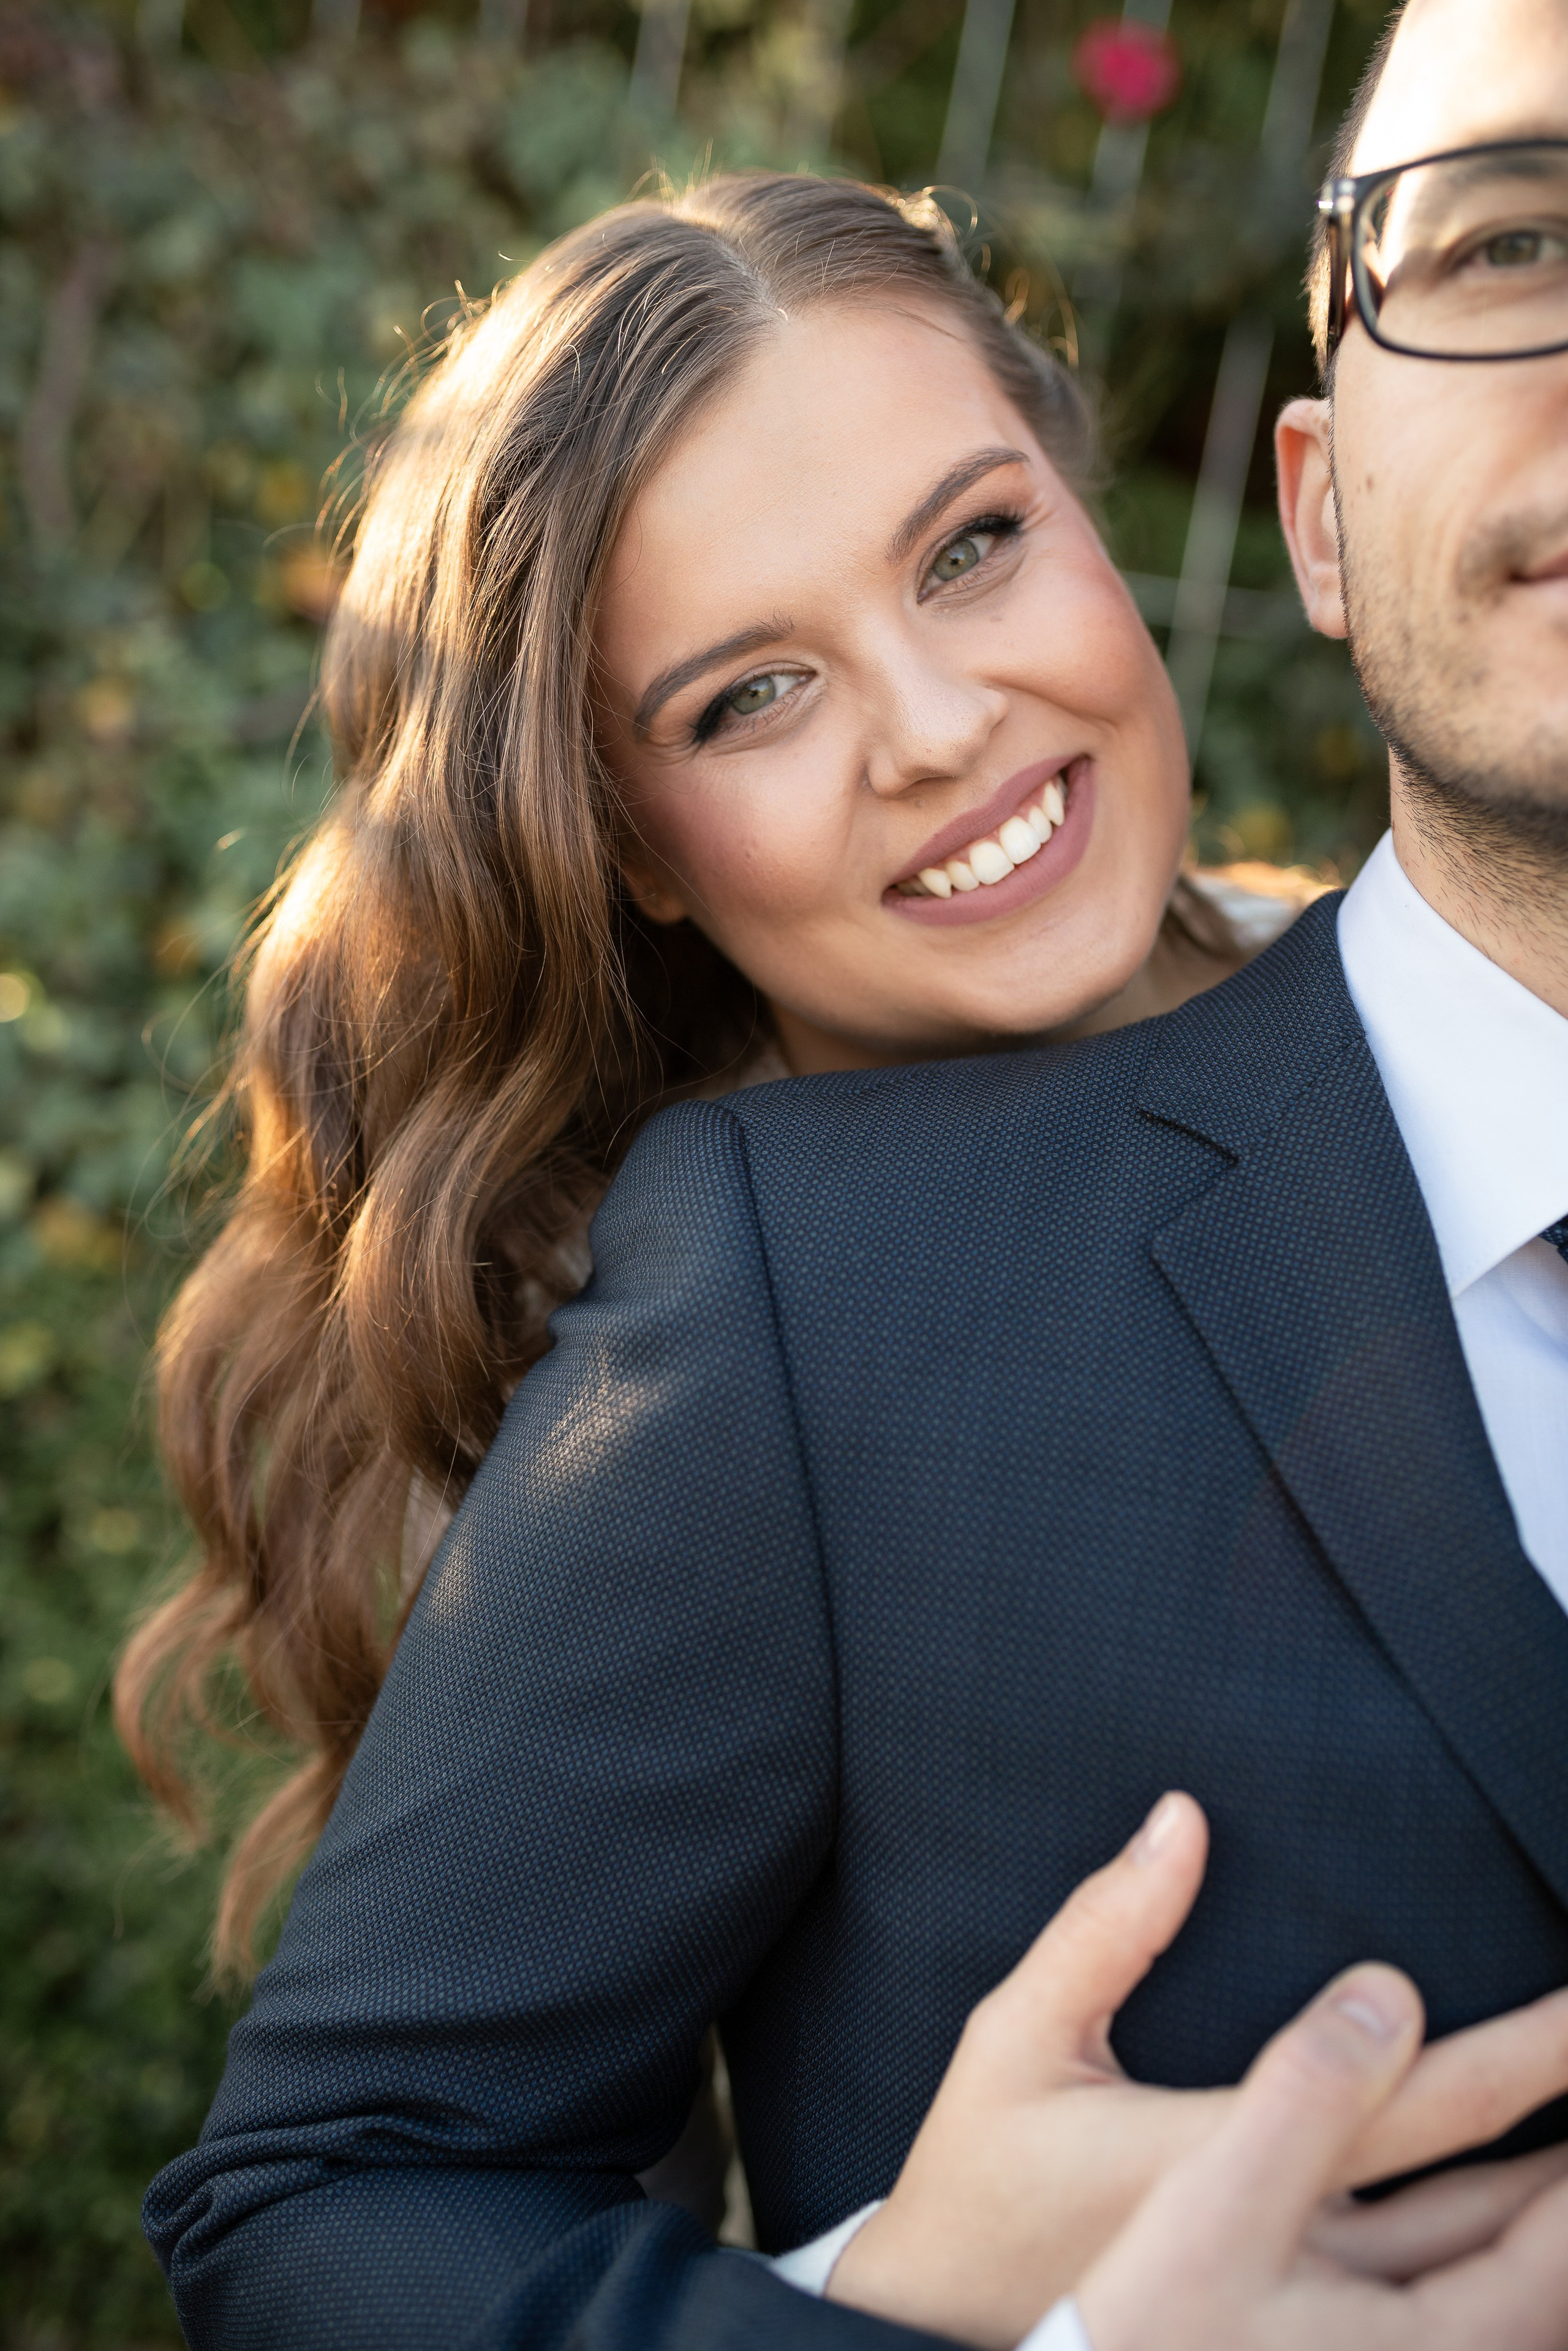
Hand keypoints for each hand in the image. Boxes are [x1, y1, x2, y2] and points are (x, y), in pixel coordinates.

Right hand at [826, 1793, 1567, 2348]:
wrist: (939, 2336)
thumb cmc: (979, 2183)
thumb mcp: (1018, 2043)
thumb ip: (1106, 1929)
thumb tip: (1182, 1821)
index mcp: (1235, 2175)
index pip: (1426, 2105)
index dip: (1537, 2050)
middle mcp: (1302, 2271)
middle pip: (1500, 2220)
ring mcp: (1318, 2337)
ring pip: (1494, 2295)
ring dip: (1559, 2221)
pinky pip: (1456, 2330)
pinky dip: (1519, 2286)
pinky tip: (1533, 2249)